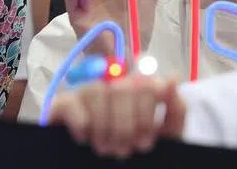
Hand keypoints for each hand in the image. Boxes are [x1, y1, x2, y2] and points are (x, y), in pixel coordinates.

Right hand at [48, 75, 185, 158]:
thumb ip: (175, 111)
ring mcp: (84, 94)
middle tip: (126, 149)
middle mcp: (109, 86)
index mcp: (135, 90)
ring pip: (97, 90)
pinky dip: (81, 124)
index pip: (143, 79)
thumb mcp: (164, 139)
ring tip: (106, 148)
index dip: (147, 110)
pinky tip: (84, 139)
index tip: (147, 139)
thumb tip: (172, 78)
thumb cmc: (139, 158)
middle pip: (122, 85)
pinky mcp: (60, 105)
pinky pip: (71, 102)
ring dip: (104, 126)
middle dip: (127, 124)